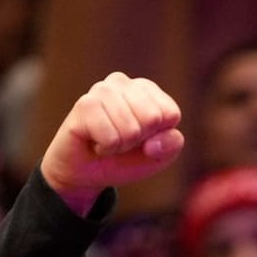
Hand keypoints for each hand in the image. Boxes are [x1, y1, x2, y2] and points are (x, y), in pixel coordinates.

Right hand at [39, 72, 184, 216]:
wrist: (85, 173)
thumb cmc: (123, 159)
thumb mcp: (157, 156)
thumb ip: (171, 145)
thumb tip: (153, 143)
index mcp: (145, 89)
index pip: (170, 113)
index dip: (158, 137)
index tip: (142, 139)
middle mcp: (123, 83)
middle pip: (152, 119)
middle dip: (139, 140)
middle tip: (122, 140)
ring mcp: (102, 90)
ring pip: (131, 130)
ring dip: (121, 146)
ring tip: (108, 141)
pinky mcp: (85, 104)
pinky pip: (111, 138)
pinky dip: (106, 148)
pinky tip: (95, 142)